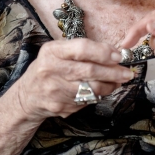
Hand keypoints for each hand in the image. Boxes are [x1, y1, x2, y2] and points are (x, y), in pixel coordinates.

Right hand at [13, 37, 134, 120]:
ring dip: (110, 85)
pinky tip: (103, 90)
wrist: (28, 96)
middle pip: (90, 70)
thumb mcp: (58, 52)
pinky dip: (99, 95)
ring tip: (118, 81)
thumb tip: (113, 53)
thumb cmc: (48, 68)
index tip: (119, 56)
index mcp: (52, 51)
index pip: (82, 48)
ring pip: (91, 88)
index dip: (103, 52)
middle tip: (127, 73)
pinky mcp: (60, 106)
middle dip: (113, 72)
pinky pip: (86, 100)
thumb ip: (81, 50)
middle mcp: (51, 70)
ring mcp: (55, 90)